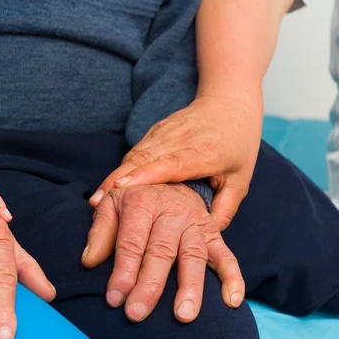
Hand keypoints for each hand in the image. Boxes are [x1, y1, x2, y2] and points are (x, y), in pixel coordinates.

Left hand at [82, 183, 243, 322]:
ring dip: (190, 287)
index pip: (131, 242)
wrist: (170, 179)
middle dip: (149, 285)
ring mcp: (195, 223)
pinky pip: (227, 256)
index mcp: (142, 202)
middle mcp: (172, 211)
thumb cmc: (135, 200)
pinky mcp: (214, 234)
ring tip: (183, 316)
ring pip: (193, 256)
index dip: (122, 271)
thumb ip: (99, 233)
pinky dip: (232, 278)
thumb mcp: (111, 206)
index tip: (114, 299)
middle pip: (161, 251)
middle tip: (137, 314)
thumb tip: (89, 262)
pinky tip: (231, 302)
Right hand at [90, 96, 261, 229]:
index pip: (170, 164)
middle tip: (97, 203)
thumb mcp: (240, 179)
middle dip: (117, 180)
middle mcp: (179, 140)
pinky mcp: (155, 131)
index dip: (144, 175)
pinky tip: (109, 186)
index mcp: (202, 152)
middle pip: (142, 159)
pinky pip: (135, 151)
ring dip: (114, 176)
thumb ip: (225, 208)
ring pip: (134, 155)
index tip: (122, 188)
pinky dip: (120, 169)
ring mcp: (164, 132)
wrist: (230, 102)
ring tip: (97, 200)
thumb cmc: (238, 144)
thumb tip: (208, 236)